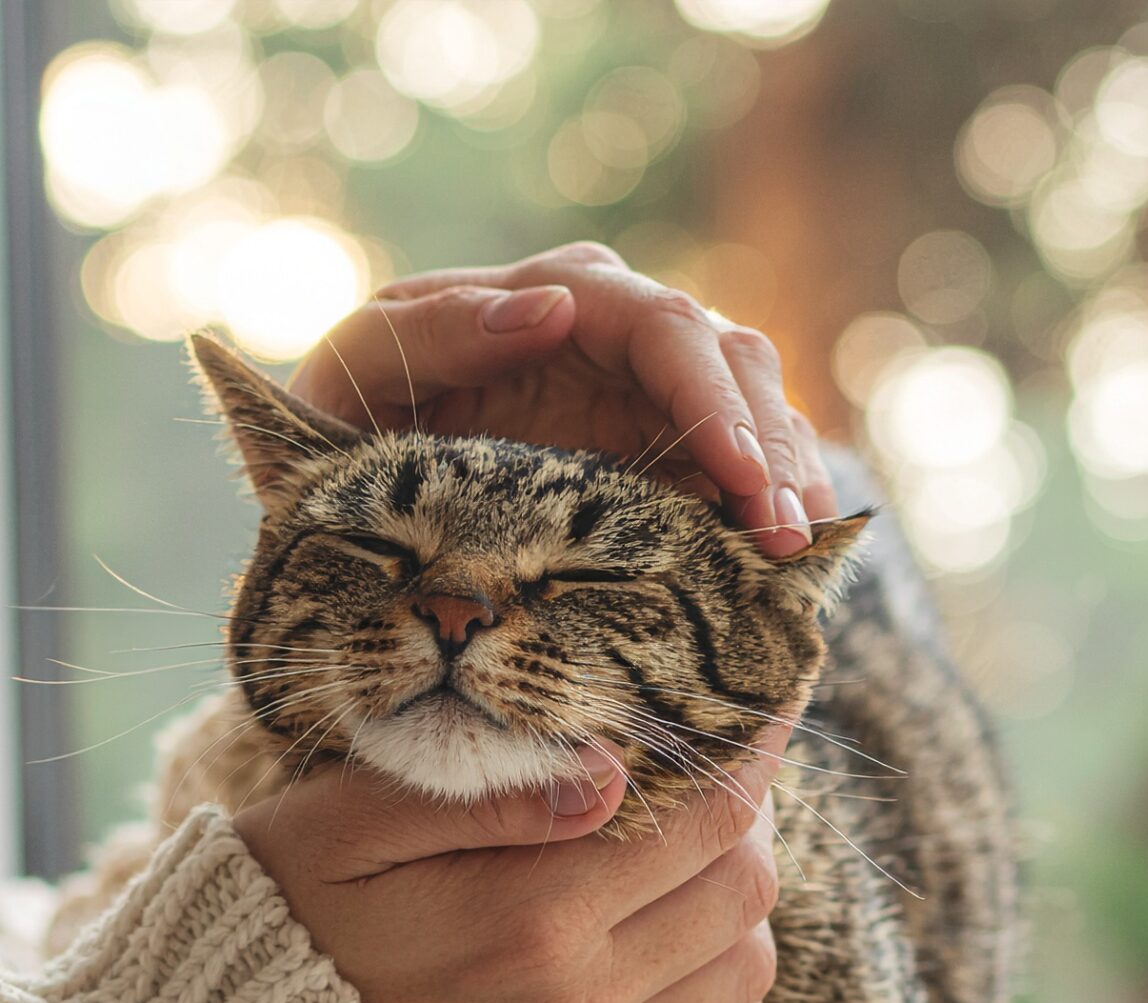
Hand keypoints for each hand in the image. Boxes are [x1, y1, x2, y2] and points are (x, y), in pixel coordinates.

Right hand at [230, 723, 792, 1002]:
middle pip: (746, 891)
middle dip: (746, 817)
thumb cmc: (277, 913)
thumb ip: (486, 793)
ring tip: (684, 852)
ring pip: (748, 970)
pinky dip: (724, 994)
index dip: (752, 750)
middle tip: (701, 771)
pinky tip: (670, 944)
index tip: (759, 701)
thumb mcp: (347, 821)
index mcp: (531, 919)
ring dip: (738, 901)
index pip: (710, 820)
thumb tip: (615, 768)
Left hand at [285, 242, 836, 558]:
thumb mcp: (358, 371)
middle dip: (768, 447)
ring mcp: (651, 391)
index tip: (741, 474)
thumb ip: (433, 330)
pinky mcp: (669, 451)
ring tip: (796, 555)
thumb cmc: (351, 417)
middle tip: (782, 535)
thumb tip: (550, 307)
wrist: (350, 482)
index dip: (712, 396)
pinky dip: (779, 504)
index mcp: (557, 294)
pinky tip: (791, 562)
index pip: (664, 324)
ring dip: (788, 478)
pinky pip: (749, 464)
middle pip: (734, 362)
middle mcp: (621, 332)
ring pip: (759, 408)